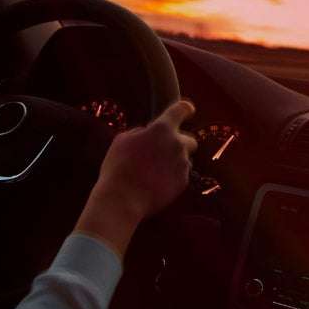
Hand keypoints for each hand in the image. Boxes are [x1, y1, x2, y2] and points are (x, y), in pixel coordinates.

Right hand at [74, 100, 197, 257]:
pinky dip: (172, 177)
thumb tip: (146, 132)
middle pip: (190, 140)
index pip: (180, 110)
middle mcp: (177, 144)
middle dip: (179, 144)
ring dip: (174, 162)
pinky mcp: (183, 182)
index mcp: (162, 129)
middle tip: (163, 153)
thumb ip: (140, 133)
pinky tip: (156, 183)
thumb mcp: (122, 141)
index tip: (188, 110)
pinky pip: (181, 175)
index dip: (185, 109)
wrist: (122, 199)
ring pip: (185, 159)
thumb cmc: (118, 167)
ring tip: (154, 172)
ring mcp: (182, 164)